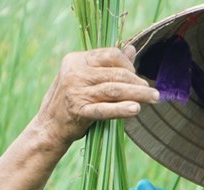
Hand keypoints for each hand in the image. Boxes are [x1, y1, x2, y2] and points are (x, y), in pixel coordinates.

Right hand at [34, 44, 159, 148]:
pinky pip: (105, 109)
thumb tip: (132, 49)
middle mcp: (75, 73)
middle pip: (115, 73)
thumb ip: (108, 64)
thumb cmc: (72, 99)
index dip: (128, 64)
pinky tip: (136, 109)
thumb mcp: (86, 77)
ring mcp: (76, 92)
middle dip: (138, 82)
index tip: (138, 76)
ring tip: (153, 98)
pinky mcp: (79, 112)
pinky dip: (122, 109)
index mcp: (77, 60)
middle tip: (153, 92)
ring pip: (114, 90)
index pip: (110, 55)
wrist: (49, 125)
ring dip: (138, 94)